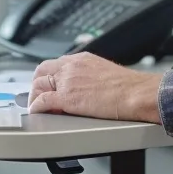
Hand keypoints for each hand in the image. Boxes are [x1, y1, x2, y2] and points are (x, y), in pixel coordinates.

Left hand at [27, 52, 162, 123]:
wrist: (137, 93)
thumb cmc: (130, 87)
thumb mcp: (106, 73)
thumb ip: (92, 77)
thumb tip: (91, 87)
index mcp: (82, 59)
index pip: (56, 64)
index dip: (48, 76)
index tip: (48, 85)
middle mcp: (72, 66)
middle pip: (41, 71)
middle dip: (37, 84)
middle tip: (37, 96)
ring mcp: (67, 81)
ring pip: (38, 85)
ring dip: (34, 97)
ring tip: (38, 108)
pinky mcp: (66, 97)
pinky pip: (42, 102)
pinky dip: (36, 108)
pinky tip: (37, 114)